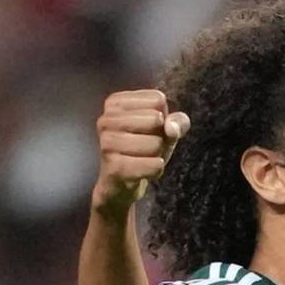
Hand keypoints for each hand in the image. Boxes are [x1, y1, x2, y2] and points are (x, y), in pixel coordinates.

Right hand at [92, 90, 190, 216]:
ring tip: (142, 159)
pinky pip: (154, 165)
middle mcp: (106, 119)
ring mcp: (107, 142)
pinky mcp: (114, 166)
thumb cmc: (143, 150)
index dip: (163, 117)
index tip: (147, 130)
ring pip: (155, 143)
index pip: (158, 99)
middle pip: (156, 119)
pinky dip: (156, 170)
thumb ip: (178, 121)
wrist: (120, 185)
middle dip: (160, 137)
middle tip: (145, 147)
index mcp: (116, 103)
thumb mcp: (165, 131)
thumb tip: (171, 127)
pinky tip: (142, 172)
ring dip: (157, 155)